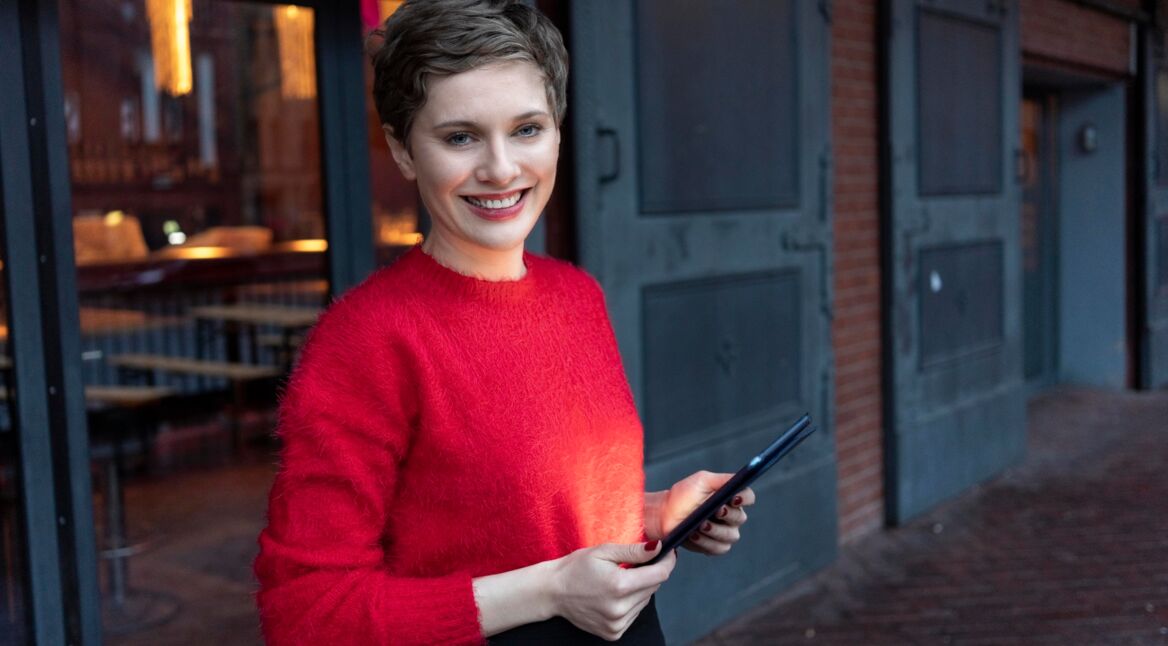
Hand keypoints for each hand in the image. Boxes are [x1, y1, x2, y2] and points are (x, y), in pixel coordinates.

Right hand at [549, 541, 676, 640]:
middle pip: (654, 587)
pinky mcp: (613, 633)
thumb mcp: (604, 551)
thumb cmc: (576, 568)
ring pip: (645, 601)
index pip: (660, 574)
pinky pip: (634, 614)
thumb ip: (634, 551)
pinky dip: (631, 603)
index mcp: (620, 585)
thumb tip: (659, 548)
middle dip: (650, 573)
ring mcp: (617, 623)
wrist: (552, 592)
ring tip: (619, 580)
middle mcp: (620, 608)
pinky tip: (614, 595)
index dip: (668, 561)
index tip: (669, 553)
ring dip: (640, 589)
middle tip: (633, 564)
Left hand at [648, 470, 755, 555]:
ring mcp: (724, 533)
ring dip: (714, 531)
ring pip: (730, 535)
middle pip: (740, 518)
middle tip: (713, 512)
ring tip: (698, 525)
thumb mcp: (702, 481)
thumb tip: (740, 479)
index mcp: (730, 497)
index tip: (733, 498)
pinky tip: (693, 535)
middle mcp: (731, 516)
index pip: (748, 497)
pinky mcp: (714, 547)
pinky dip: (705, 542)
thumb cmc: (682, 495)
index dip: (744, 498)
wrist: (664, 514)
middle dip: (726, 515)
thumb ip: (723, 479)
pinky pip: (718, 548)